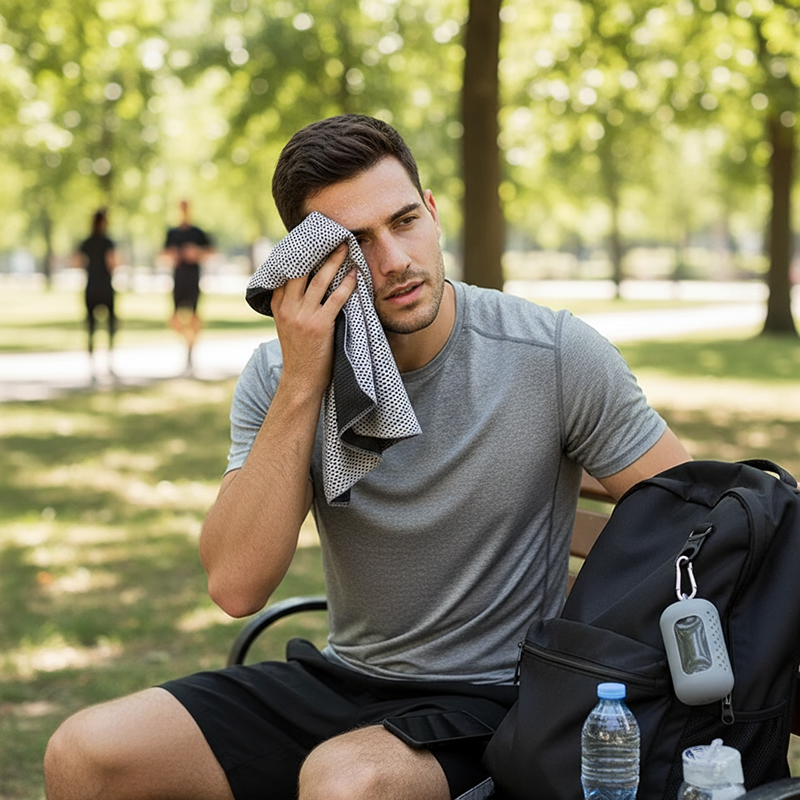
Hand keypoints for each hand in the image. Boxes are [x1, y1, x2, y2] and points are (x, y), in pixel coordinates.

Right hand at [270, 244, 357, 397]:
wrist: (301, 381)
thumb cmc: (300, 353)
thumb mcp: (287, 327)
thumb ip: (291, 306)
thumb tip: (305, 284)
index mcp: (277, 306)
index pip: (284, 273)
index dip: (297, 254)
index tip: (309, 239)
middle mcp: (287, 309)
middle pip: (300, 271)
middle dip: (316, 251)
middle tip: (331, 236)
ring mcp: (302, 317)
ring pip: (318, 281)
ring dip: (334, 262)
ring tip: (345, 247)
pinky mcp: (319, 326)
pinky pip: (335, 299)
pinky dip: (346, 285)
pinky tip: (355, 275)